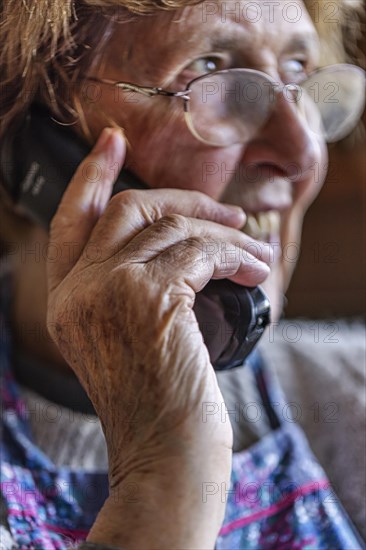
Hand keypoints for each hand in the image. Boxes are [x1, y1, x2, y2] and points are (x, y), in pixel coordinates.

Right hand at [46, 128, 270, 547]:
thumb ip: (130, 288)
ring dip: (223, 234)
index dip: (92, 176)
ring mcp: (109, 290)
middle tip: (223, 211)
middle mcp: (78, 290)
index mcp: (66, 300)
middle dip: (181, 200)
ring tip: (253, 251)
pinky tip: (254, 270)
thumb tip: (177, 243)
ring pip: (172, 227)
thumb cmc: (157, 404)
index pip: (71, 220)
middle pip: (126, 208)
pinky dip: (235, 256)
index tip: (112, 142)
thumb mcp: (126, 339)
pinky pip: (201, 252)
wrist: (165, 457)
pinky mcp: (150, 297)